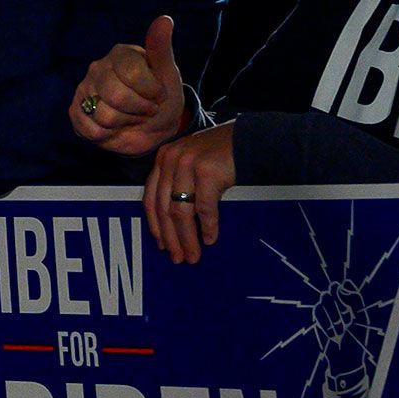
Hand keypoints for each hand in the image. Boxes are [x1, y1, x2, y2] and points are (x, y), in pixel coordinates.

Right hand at [71, 15, 187, 155]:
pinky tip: (115, 127)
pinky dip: (109, 135)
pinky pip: (92, 130)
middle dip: (139, 110)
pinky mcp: (76, 112)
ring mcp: (84, 90)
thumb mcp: (168, 75)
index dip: (151, 91)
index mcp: (120, 54)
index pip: (132, 73)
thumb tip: (165, 20)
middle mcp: (97, 68)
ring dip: (125, 123)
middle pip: (117, 95)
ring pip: (104, 115)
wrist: (153, 128)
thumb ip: (162, 49)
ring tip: (131, 118)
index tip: (159, 95)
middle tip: (145, 109)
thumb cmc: (161, 99)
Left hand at [143, 122, 235, 264]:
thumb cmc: (221, 156)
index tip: (161, 244)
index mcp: (163, 159)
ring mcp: (187, 164)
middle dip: (171, 237)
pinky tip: (210, 238)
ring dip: (187, 238)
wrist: (248, 140)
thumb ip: (178, 184)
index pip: (150, 198)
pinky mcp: (206, 172)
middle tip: (177, 258)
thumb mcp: (191, 165)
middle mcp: (171, 160)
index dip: (155, 225)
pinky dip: (207, 226)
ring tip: (193, 255)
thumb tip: (173, 224)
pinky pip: (204, 207)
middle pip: (164, 208)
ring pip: (181, 211)